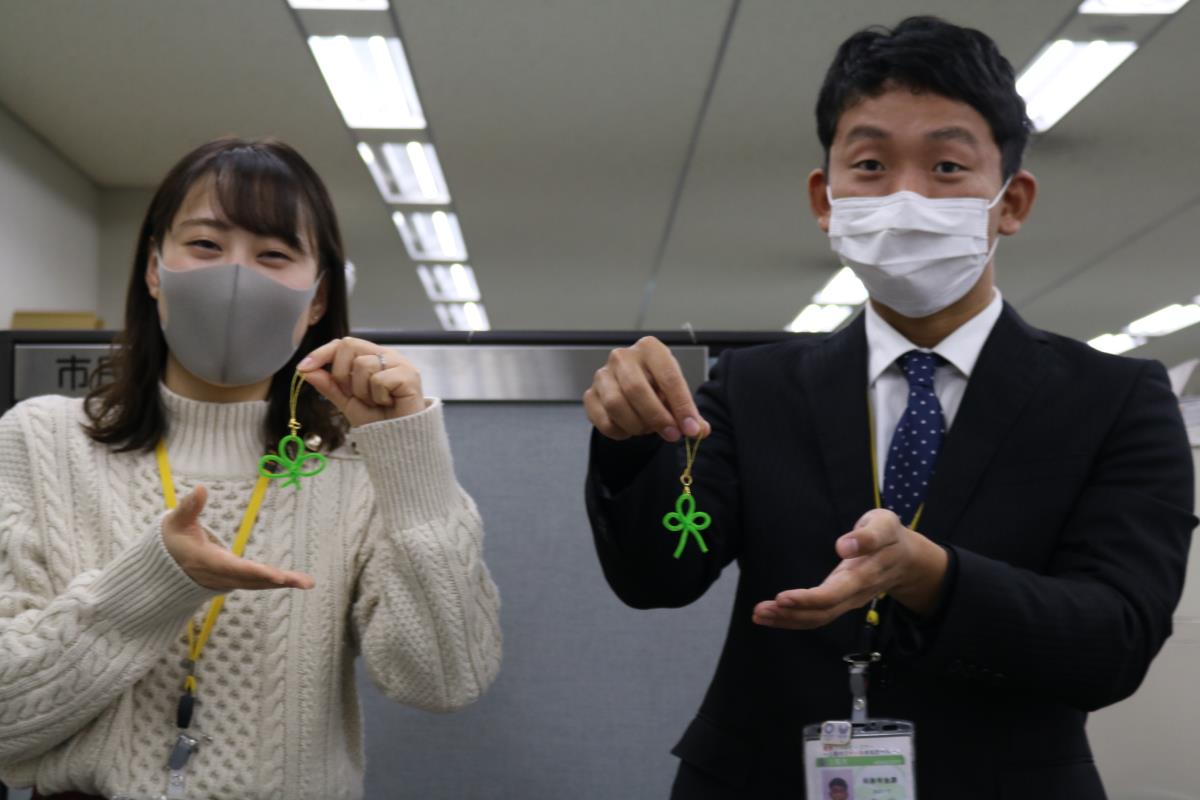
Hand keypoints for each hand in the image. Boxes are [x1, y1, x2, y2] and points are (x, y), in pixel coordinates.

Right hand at [162, 486, 315, 590]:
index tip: (275, 575)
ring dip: (283, 583)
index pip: (233, 568)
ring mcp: (227, 581)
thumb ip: (189, 507)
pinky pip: (258, 583)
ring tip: (308, 583)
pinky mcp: (235, 581)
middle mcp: (219, 576)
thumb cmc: (171, 540)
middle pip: (252, 580)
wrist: (162, 569)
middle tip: (303, 582)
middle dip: (277, 581)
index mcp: (206, 562)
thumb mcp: (176, 522)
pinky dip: (277, 583)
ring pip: (258, 584)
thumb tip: (201, 489)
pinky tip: (299, 582)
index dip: (254, 572)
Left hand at [298, 337, 425, 425]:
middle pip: (349, 345)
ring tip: (375, 402)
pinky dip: (377, 397)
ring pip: (363, 364)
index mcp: (372, 357)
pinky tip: (387, 403)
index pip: (343, 344)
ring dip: (362, 391)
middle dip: (342, 374)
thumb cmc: (377, 420)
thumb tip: (305, 370)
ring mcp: (400, 363)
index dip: (321, 353)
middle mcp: (386, 355)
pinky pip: (379, 379)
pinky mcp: (409, 375)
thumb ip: (328, 384)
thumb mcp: (346, 401)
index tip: (303, 368)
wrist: (398, 441)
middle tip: (355, 395)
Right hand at [583, 336, 710, 442]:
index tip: (692, 429)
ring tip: (648, 429)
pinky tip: (630, 430)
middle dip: (657, 417)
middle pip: (636, 390)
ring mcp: (602, 375)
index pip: (668, 377)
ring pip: (616, 405)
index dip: (682, 407)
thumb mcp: (677, 394)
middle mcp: (622, 356)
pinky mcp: (590, 395)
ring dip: (637, 425)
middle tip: (672, 435)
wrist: (631, 385)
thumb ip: (690, 414)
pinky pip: (603, 420)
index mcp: (650, 348)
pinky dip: (620, 432)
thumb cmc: (657, 385)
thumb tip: (699, 431)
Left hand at [751, 509, 947, 628]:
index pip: (836, 592)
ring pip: (819, 618)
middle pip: (823, 611)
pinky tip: (772, 616)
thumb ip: (868, 535)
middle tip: (761, 610)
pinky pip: (818, 616)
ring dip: (788, 619)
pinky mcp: (841, 602)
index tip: (783, 597)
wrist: (908, 559)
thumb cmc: (890, 536)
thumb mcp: (885, 524)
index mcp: (866, 573)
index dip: (810, 599)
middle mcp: (856, 592)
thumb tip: (844, 546)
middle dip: (791, 613)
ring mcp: (849, 600)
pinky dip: (794, 619)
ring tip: (759, 615)